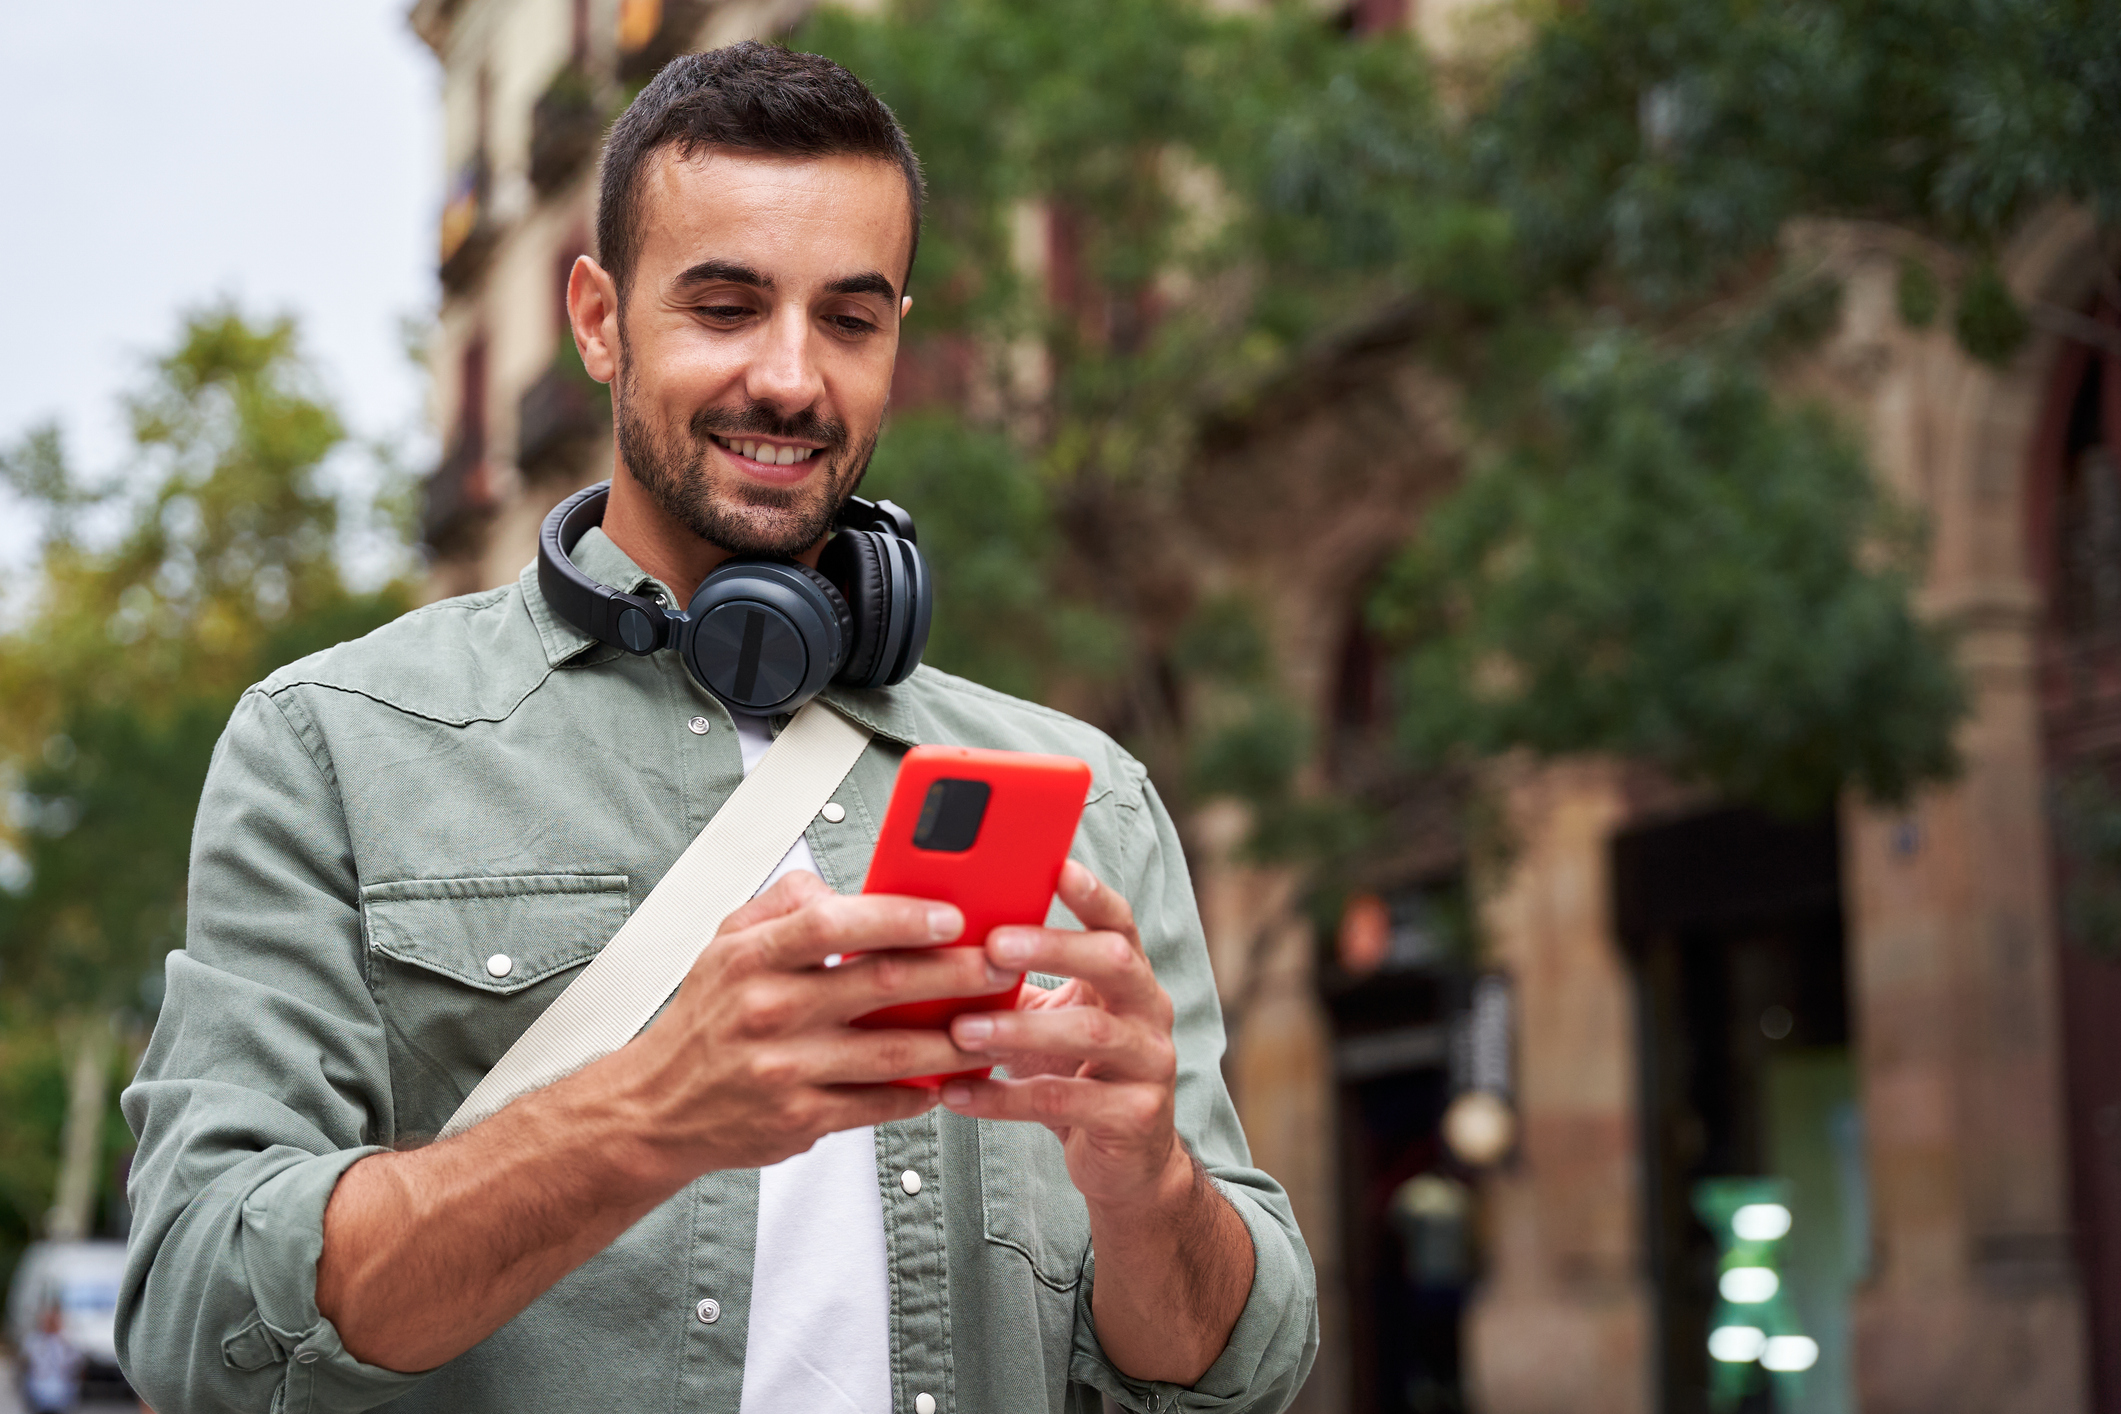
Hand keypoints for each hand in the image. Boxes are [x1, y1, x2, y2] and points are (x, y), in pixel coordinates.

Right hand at [615, 870, 1008, 1181]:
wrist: (656, 1107)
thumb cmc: (705, 1019)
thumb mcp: (726, 940)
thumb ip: (787, 902)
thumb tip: (851, 887)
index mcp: (752, 958)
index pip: (833, 923)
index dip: (900, 917)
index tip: (951, 915)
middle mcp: (768, 1012)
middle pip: (879, 985)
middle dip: (954, 974)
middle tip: (999, 965)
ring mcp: (785, 1070)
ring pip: (892, 1052)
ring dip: (954, 1042)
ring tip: (994, 1028)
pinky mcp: (799, 1120)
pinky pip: (877, 1105)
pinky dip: (921, 1093)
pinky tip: (950, 1080)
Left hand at [938, 860, 1186, 1209]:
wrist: (1126, 1161)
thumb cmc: (1074, 1074)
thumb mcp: (1051, 1019)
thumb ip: (1016, 981)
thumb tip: (937, 940)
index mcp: (1129, 979)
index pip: (1119, 923)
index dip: (1092, 894)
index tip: (1058, 867)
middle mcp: (1150, 1012)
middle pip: (1113, 963)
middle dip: (1053, 948)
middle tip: (993, 946)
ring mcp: (1150, 1064)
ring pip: (1090, 1033)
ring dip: (1020, 1029)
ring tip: (963, 1030)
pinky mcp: (1135, 1116)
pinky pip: (1064, 1100)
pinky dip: (1004, 1098)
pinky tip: (959, 1094)